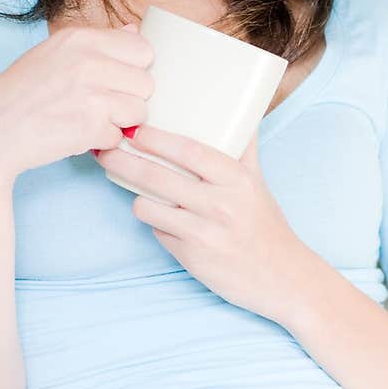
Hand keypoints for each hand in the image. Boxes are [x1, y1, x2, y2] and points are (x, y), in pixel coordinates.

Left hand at [94, 125, 310, 321]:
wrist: (283, 278)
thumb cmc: (267, 226)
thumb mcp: (258, 183)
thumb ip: (243, 148)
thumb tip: (240, 110)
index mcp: (236, 179)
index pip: (188, 150)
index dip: (156, 138)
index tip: (134, 128)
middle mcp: (219, 204)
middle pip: (156, 176)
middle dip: (124, 161)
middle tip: (105, 151)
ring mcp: (204, 233)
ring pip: (147, 206)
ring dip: (137, 198)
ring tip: (139, 191)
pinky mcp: (191, 257)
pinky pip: (157, 232)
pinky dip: (157, 225)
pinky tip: (166, 221)